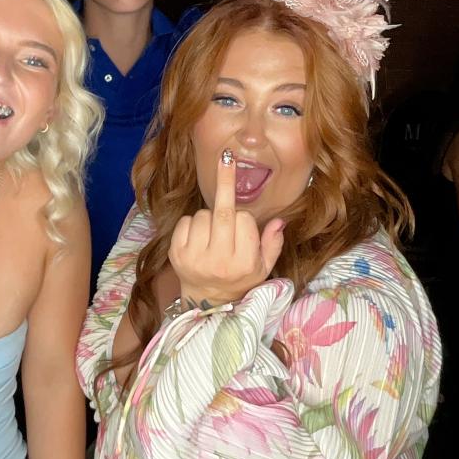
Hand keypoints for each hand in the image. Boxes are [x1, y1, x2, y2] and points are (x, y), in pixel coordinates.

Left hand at [169, 150, 284, 307]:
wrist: (207, 301)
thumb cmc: (240, 279)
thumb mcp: (264, 268)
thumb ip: (272, 244)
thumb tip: (280, 221)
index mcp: (243, 263)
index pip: (244, 221)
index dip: (244, 218)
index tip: (243, 224)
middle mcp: (219, 261)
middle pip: (222, 213)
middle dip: (225, 181)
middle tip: (227, 157)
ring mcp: (195, 258)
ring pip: (203, 215)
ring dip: (209, 217)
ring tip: (213, 234)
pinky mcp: (177, 254)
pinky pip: (186, 221)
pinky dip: (192, 223)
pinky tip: (198, 237)